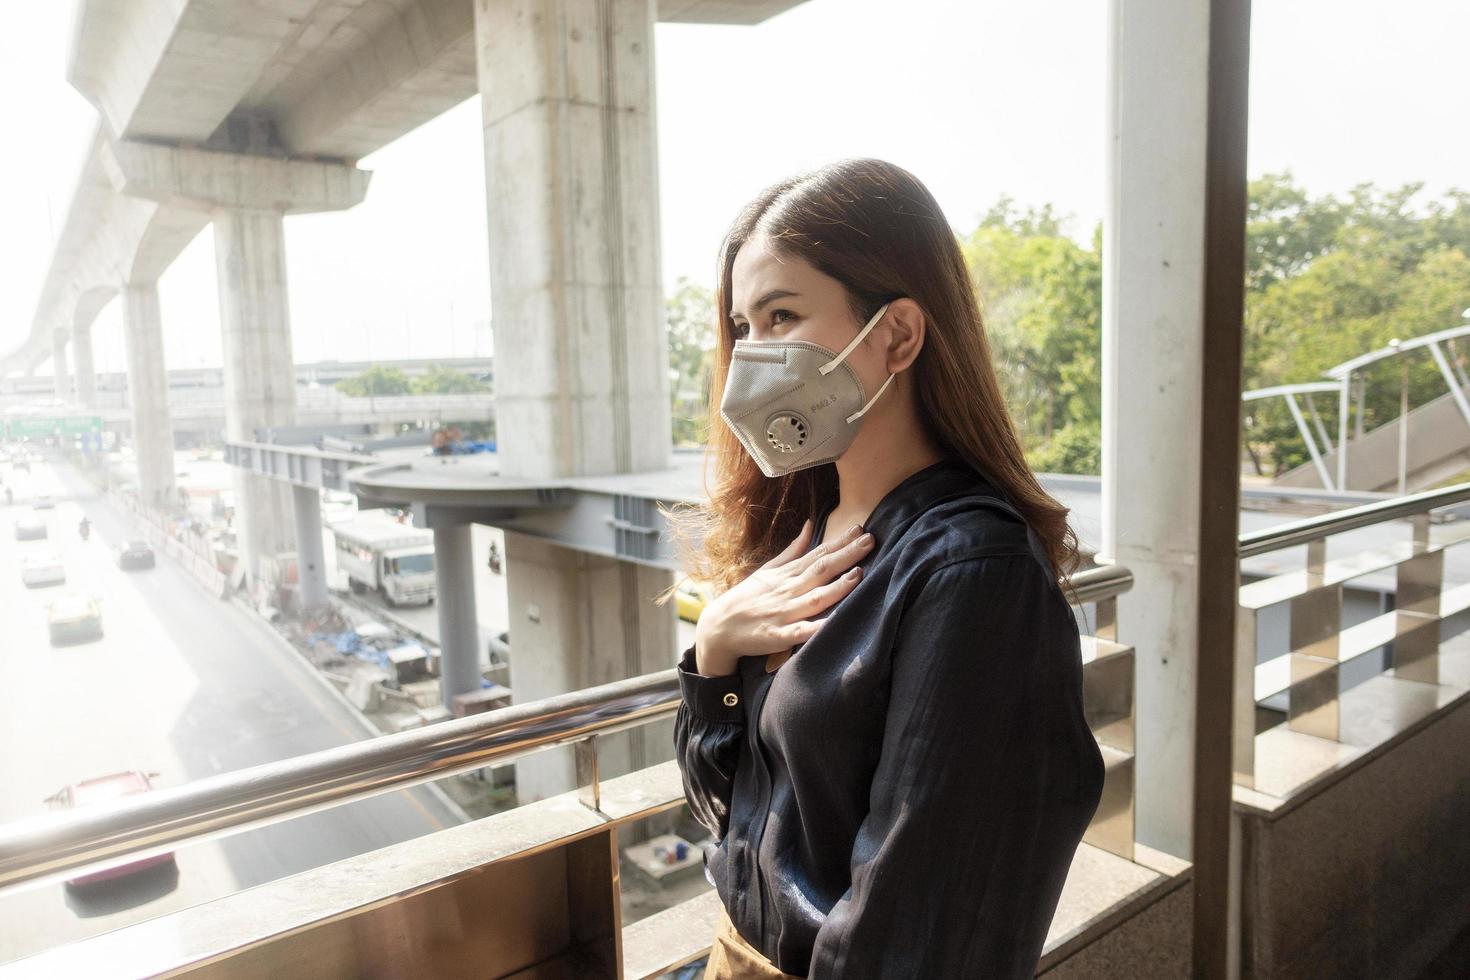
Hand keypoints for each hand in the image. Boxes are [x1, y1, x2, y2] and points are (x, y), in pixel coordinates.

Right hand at [694, 519, 875, 675]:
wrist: (719, 627)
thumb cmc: (747, 598)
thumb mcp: (767, 570)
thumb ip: (793, 550)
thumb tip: (811, 525)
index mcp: (786, 575)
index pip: (818, 555)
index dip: (840, 542)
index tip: (861, 529)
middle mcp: (787, 591)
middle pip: (820, 571)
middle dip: (846, 556)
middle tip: (870, 541)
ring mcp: (783, 613)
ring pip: (814, 599)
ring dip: (836, 587)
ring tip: (858, 575)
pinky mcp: (778, 636)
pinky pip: (800, 633)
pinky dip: (815, 628)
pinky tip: (833, 624)